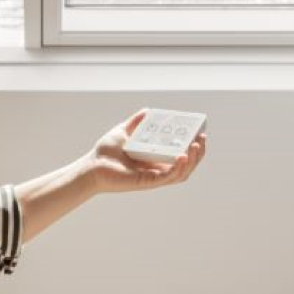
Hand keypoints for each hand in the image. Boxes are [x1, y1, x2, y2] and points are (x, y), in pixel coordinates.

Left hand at [83, 111, 208, 195]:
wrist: (91, 166)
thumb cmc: (105, 153)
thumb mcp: (123, 132)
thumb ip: (136, 123)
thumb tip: (147, 111)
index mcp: (156, 159)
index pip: (181, 155)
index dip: (193, 147)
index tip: (200, 132)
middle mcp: (157, 169)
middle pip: (186, 165)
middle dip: (199, 154)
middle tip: (202, 138)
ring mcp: (154, 177)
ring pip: (182, 173)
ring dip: (193, 161)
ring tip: (197, 146)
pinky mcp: (147, 182)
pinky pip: (168, 177)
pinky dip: (178, 168)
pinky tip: (183, 156)